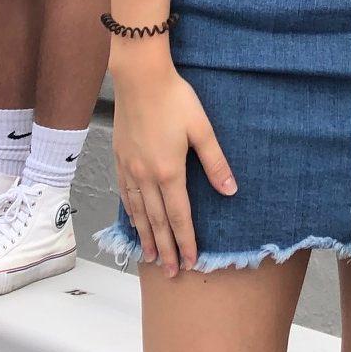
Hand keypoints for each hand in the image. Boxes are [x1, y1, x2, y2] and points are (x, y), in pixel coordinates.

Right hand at [110, 61, 236, 271]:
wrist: (140, 78)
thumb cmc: (175, 99)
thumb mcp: (202, 129)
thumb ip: (215, 162)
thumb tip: (230, 190)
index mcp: (169, 171)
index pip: (179, 216)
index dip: (186, 241)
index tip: (190, 262)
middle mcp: (146, 176)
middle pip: (157, 221)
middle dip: (165, 249)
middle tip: (170, 273)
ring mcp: (130, 168)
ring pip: (138, 212)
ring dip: (145, 237)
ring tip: (149, 257)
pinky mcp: (120, 158)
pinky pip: (125, 195)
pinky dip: (130, 214)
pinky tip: (133, 221)